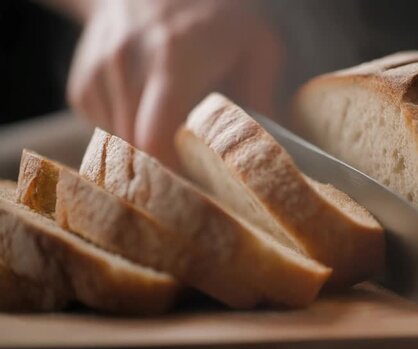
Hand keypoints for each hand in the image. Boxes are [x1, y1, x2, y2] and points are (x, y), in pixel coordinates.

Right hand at [67, 0, 282, 165]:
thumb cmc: (216, 15)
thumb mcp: (257, 45)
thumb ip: (262, 99)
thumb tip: (266, 153)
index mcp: (173, 59)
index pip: (155, 138)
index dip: (173, 176)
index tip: (198, 192)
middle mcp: (126, 65)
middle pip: (136, 150)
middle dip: (165, 171)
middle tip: (196, 176)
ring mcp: (97, 73)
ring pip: (118, 146)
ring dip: (147, 152)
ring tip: (174, 129)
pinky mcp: (81, 84)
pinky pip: (103, 133)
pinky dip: (127, 135)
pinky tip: (148, 110)